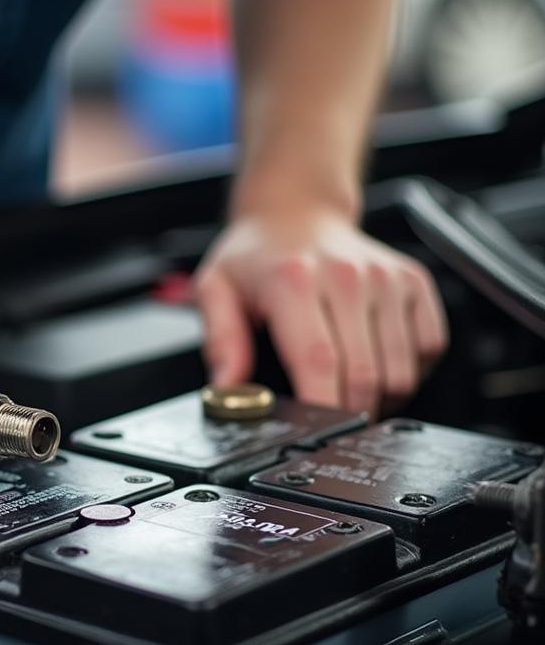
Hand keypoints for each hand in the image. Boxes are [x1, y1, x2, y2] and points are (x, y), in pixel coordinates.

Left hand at [194, 206, 448, 415]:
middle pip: (364, 375)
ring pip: (400, 370)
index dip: (322, 407)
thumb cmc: (256, 255)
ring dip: (380, 397)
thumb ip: (220, 340)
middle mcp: (347, 276)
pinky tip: (378, 362)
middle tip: (330, 420)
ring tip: (350, 391)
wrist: (295, 210)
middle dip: (350, 414)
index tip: (317, 434)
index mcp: (294, 281)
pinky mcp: (414, 281)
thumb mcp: (216, 288)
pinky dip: (409, 369)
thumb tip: (228, 388)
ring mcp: (386, 278)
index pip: (318, 361)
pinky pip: (429, 346)